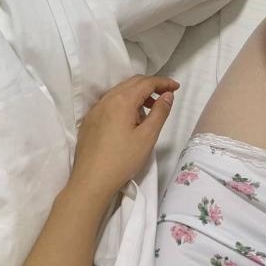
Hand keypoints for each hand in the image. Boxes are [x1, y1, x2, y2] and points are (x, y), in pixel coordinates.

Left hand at [70, 74, 179, 201]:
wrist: (90, 182)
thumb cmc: (122, 160)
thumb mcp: (148, 136)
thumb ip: (160, 112)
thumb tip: (168, 95)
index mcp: (122, 101)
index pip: (146, 83)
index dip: (163, 82)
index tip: (176, 87)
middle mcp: (107, 100)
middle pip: (132, 83)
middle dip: (151, 85)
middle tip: (166, 95)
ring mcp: (95, 110)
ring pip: (120, 91)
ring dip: (137, 94)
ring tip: (150, 108)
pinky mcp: (89, 121)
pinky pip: (109, 102)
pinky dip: (124, 102)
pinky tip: (129, 119)